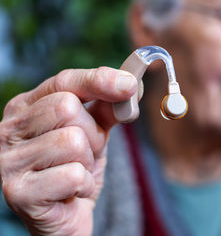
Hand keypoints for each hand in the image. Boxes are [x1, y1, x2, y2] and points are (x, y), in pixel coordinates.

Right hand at [0, 67, 136, 234]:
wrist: (65, 216)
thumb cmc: (76, 168)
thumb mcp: (94, 132)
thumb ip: (107, 107)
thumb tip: (131, 84)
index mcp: (26, 107)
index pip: (63, 81)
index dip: (98, 80)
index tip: (130, 84)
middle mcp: (9, 129)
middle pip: (67, 108)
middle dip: (92, 133)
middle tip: (86, 153)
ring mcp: (9, 160)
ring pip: (72, 141)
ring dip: (87, 161)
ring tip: (75, 172)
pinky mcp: (17, 192)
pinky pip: (73, 175)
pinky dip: (83, 185)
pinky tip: (70, 192)